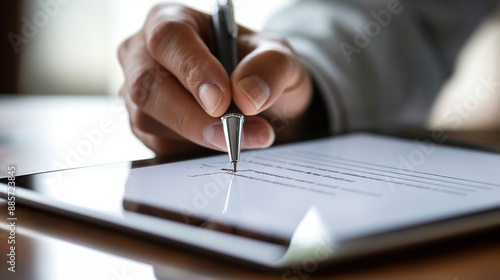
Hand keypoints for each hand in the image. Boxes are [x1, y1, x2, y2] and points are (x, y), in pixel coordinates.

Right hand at [118, 3, 312, 155]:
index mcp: (172, 19)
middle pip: (148, 86)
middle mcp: (145, 53)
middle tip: (233, 133)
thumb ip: (271, 66)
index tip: (223, 100)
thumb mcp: (280, 58)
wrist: (260, 102)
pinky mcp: (144, 125)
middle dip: (192, 117)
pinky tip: (221, 141)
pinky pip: (158, 146)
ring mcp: (141, 92)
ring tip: (243, 137)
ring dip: (198, 136)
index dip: (193, 70)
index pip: (168, 39)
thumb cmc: (260, 69)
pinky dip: (193, 150)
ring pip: (148, 120)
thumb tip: (247, 95)